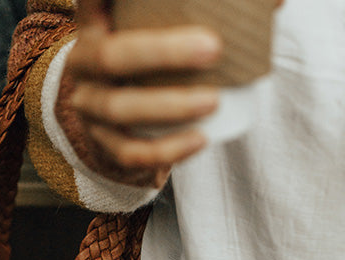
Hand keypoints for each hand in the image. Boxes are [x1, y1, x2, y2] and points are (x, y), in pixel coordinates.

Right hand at [65, 1, 223, 182]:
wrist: (117, 114)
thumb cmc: (150, 58)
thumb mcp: (153, 27)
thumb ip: (191, 9)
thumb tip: (269, 2)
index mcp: (94, 20)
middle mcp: (83, 61)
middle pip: (110, 57)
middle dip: (163, 54)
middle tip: (213, 50)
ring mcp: (88, 104)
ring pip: (120, 109)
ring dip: (170, 107)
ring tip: (213, 101)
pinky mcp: (100, 142)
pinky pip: (129, 152)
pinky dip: (166, 149)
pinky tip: (199, 139)